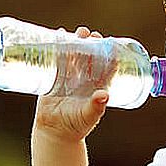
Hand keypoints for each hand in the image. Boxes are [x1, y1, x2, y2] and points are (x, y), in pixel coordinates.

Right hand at [33, 25, 109, 142]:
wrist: (55, 132)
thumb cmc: (76, 125)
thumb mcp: (88, 115)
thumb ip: (96, 106)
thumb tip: (104, 95)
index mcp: (97, 85)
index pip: (107, 65)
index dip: (109, 53)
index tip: (110, 42)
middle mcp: (85, 78)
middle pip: (90, 55)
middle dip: (92, 43)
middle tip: (90, 35)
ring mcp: (70, 76)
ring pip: (74, 54)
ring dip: (76, 42)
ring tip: (78, 32)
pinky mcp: (55, 76)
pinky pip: (57, 59)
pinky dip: (58, 47)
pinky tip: (58, 35)